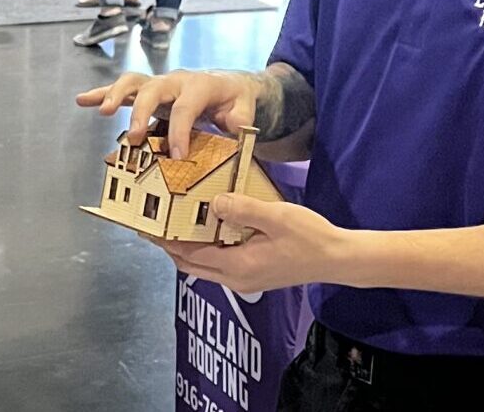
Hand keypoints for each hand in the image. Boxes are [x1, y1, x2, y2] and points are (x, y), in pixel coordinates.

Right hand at [76, 70, 266, 159]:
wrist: (229, 83)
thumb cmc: (235, 99)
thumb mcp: (245, 108)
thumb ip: (240, 118)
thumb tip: (233, 126)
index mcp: (199, 86)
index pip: (186, 107)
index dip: (180, 131)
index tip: (176, 156)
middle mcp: (175, 81)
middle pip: (153, 89)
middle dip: (141, 112)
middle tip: (135, 137)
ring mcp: (159, 84)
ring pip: (133, 82)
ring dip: (115, 95)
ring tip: (103, 111)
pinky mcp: (148, 90)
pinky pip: (123, 89)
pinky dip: (102, 93)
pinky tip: (83, 100)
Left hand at [147, 195, 350, 295]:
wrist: (338, 259)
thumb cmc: (310, 238)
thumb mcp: (277, 217)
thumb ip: (243, 209)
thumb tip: (213, 203)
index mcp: (237, 266)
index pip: (188, 254)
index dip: (165, 241)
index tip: (146, 226)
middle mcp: (235, 279)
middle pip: (189, 264)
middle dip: (169, 245)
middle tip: (153, 222)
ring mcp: (244, 280)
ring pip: (203, 265)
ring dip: (186, 246)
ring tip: (174, 221)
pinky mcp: (252, 275)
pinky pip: (217, 263)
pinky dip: (204, 248)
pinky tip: (207, 227)